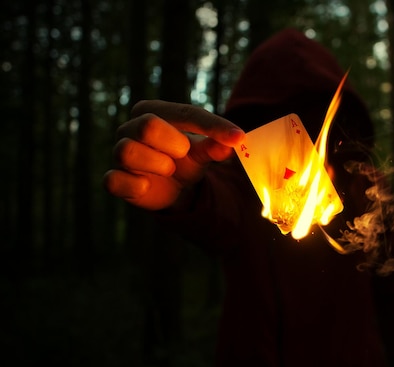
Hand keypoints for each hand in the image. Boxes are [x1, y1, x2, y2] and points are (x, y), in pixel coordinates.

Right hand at [103, 100, 244, 209]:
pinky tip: (148, 186)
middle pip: (147, 126)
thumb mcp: (203, 151)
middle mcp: (130, 128)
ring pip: (128, 152)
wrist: (174, 189)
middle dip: (173, 144)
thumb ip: (217, 146)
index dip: (213, 126)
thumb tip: (236, 140)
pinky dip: (136, 186)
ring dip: (157, 165)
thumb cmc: (186, 159)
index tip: (238, 138)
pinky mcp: (115, 179)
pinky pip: (115, 180)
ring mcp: (119, 153)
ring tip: (168, 170)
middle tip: (182, 155)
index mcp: (153, 111)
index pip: (184, 113)